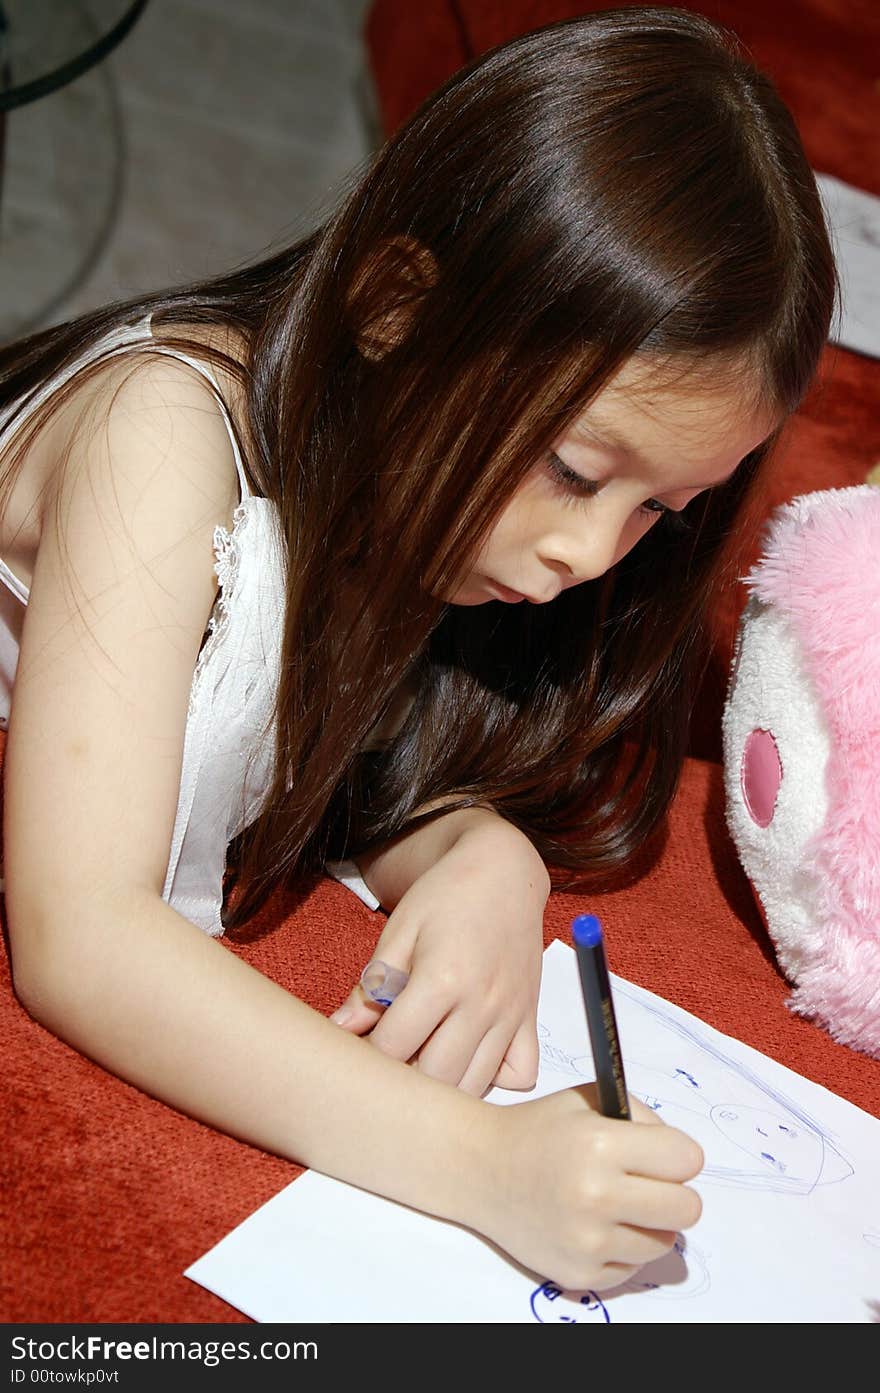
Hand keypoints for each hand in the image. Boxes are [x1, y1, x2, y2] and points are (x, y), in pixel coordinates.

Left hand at [331, 819, 547, 1095]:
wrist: (504, 871)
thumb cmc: (446, 895)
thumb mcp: (399, 931)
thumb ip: (372, 985)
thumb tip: (339, 1028)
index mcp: (442, 979)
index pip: (395, 1046)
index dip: (368, 1056)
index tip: (358, 1051)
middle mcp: (481, 1004)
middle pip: (436, 1078)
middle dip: (403, 1081)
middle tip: (387, 1062)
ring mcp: (510, 1015)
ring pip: (475, 1085)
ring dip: (443, 1087)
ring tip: (421, 1063)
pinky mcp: (530, 1018)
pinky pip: (521, 1075)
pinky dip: (494, 1079)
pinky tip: (469, 1059)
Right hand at [475, 1088, 703, 1292]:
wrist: (481, 1169)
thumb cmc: (540, 1130)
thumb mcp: (589, 1100)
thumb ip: (642, 1119)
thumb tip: (684, 1159)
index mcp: (600, 1144)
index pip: (687, 1159)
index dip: (677, 1154)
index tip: (663, 1155)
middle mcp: (595, 1195)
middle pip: (687, 1209)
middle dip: (674, 1192)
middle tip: (648, 1184)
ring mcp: (586, 1241)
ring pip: (664, 1242)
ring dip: (649, 1224)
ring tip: (617, 1205)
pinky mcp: (578, 1274)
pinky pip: (632, 1268)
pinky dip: (621, 1249)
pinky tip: (594, 1225)